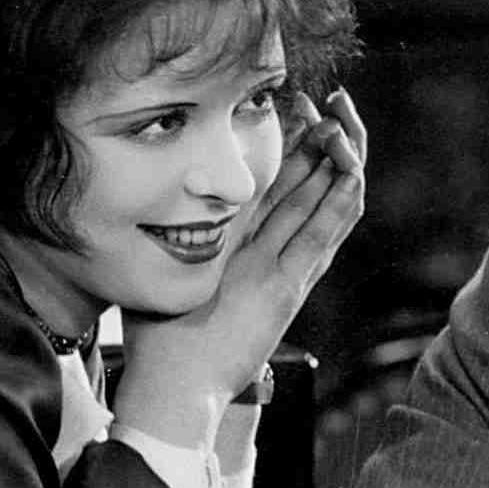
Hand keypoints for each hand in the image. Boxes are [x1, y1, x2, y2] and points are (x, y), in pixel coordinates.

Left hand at [112, 88, 366, 444]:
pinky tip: (350, 170)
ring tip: (344, 120)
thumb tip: (138, 197)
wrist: (175, 387)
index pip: (282, 186)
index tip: (297, 106)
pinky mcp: (288, 288)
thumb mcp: (163, 270)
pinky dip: (339, 204)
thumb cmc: (160, 337)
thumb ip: (165, 238)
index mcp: (247, 249)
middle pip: (313, 187)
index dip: (296, 146)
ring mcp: (285, 272)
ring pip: (327, 207)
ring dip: (341, 162)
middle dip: (325, 141)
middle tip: (331, 100)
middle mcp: (274, 257)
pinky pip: (322, 238)